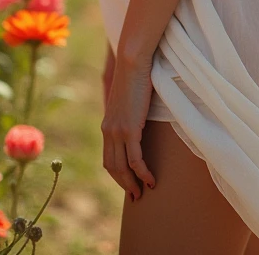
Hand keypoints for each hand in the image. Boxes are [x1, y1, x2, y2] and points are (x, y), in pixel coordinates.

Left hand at [101, 52, 156, 200]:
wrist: (133, 62)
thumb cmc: (135, 77)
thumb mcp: (129, 100)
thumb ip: (130, 113)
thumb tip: (138, 119)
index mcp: (107, 125)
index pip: (108, 158)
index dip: (117, 174)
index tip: (128, 184)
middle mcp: (109, 131)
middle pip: (113, 167)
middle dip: (124, 184)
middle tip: (135, 195)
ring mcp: (118, 131)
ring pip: (123, 167)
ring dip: (132, 183)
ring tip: (143, 192)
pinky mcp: (130, 129)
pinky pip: (135, 159)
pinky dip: (143, 173)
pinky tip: (151, 179)